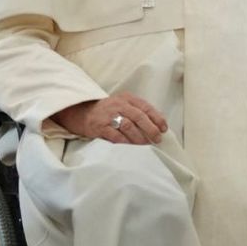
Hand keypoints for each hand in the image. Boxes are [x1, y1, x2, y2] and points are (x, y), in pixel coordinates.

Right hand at [50, 92, 167, 143]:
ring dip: (139, 137)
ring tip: (145, 144)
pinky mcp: (100, 127)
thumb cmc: (108, 111)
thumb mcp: (123, 104)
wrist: (82, 113)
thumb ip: (138, 111)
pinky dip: (125, 142)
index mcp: (127, 98)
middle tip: (157, 139)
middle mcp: (118, 104)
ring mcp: (108, 115)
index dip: (157, 118)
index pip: (146, 107)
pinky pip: (115, 136)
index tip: (164, 128)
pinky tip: (131, 147)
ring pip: (128, 126)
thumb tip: (158, 124)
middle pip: (139, 117)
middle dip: (151, 129)